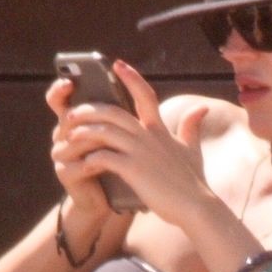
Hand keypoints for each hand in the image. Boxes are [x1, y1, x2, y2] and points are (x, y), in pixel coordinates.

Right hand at [44, 76, 112, 219]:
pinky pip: (79, 164)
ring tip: (117, 142)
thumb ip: (114, 113)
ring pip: (76, 140)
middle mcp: (62, 135)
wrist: (109, 198)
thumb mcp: (115, 134)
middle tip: (106, 115)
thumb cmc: (115, 160)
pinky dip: (96, 163)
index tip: (69, 82)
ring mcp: (61, 154)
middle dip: (88, 116)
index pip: (57, 99)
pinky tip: (109, 164)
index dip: (59, 89)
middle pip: (68, 118)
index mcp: (72, 121)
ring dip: (97, 140)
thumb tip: (126, 81)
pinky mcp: (65, 174)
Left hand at [54, 61, 212, 226]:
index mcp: (159, 130)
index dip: (131, 77)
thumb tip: (202, 107)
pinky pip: (103, 157)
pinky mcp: (133, 170)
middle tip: (72, 113)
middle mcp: (148, 136)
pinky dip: (90, 158)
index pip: (144, 95)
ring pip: (104, 131)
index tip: (117, 64)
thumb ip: (192, 127)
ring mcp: (139, 152)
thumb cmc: (194, 182)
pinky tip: (82, 163)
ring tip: (69, 135)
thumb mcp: (192, 149)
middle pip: (112, 111)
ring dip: (83, 132)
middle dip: (89, 109)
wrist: (196, 207)